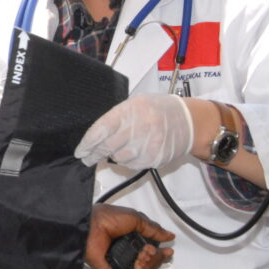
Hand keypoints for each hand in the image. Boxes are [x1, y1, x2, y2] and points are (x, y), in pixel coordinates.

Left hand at [76, 93, 193, 169]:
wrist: (188, 121)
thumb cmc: (157, 110)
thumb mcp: (136, 104)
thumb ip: (116, 119)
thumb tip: (94, 139)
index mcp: (131, 110)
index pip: (101, 129)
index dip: (87, 142)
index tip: (80, 152)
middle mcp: (139, 127)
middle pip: (107, 146)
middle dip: (94, 154)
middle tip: (87, 158)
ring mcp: (148, 144)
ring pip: (119, 158)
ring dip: (113, 156)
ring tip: (118, 149)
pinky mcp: (155, 158)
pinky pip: (133, 164)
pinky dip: (129, 160)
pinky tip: (134, 151)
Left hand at [85, 204, 173, 268]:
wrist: (91, 227)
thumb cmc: (106, 219)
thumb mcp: (135, 218)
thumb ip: (153, 228)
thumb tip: (168, 235)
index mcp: (132, 238)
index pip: (152, 250)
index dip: (161, 251)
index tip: (168, 249)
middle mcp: (128, 252)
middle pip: (152, 262)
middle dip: (157, 257)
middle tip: (152, 250)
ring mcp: (123, 263)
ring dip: (151, 264)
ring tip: (145, 254)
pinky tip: (141, 263)